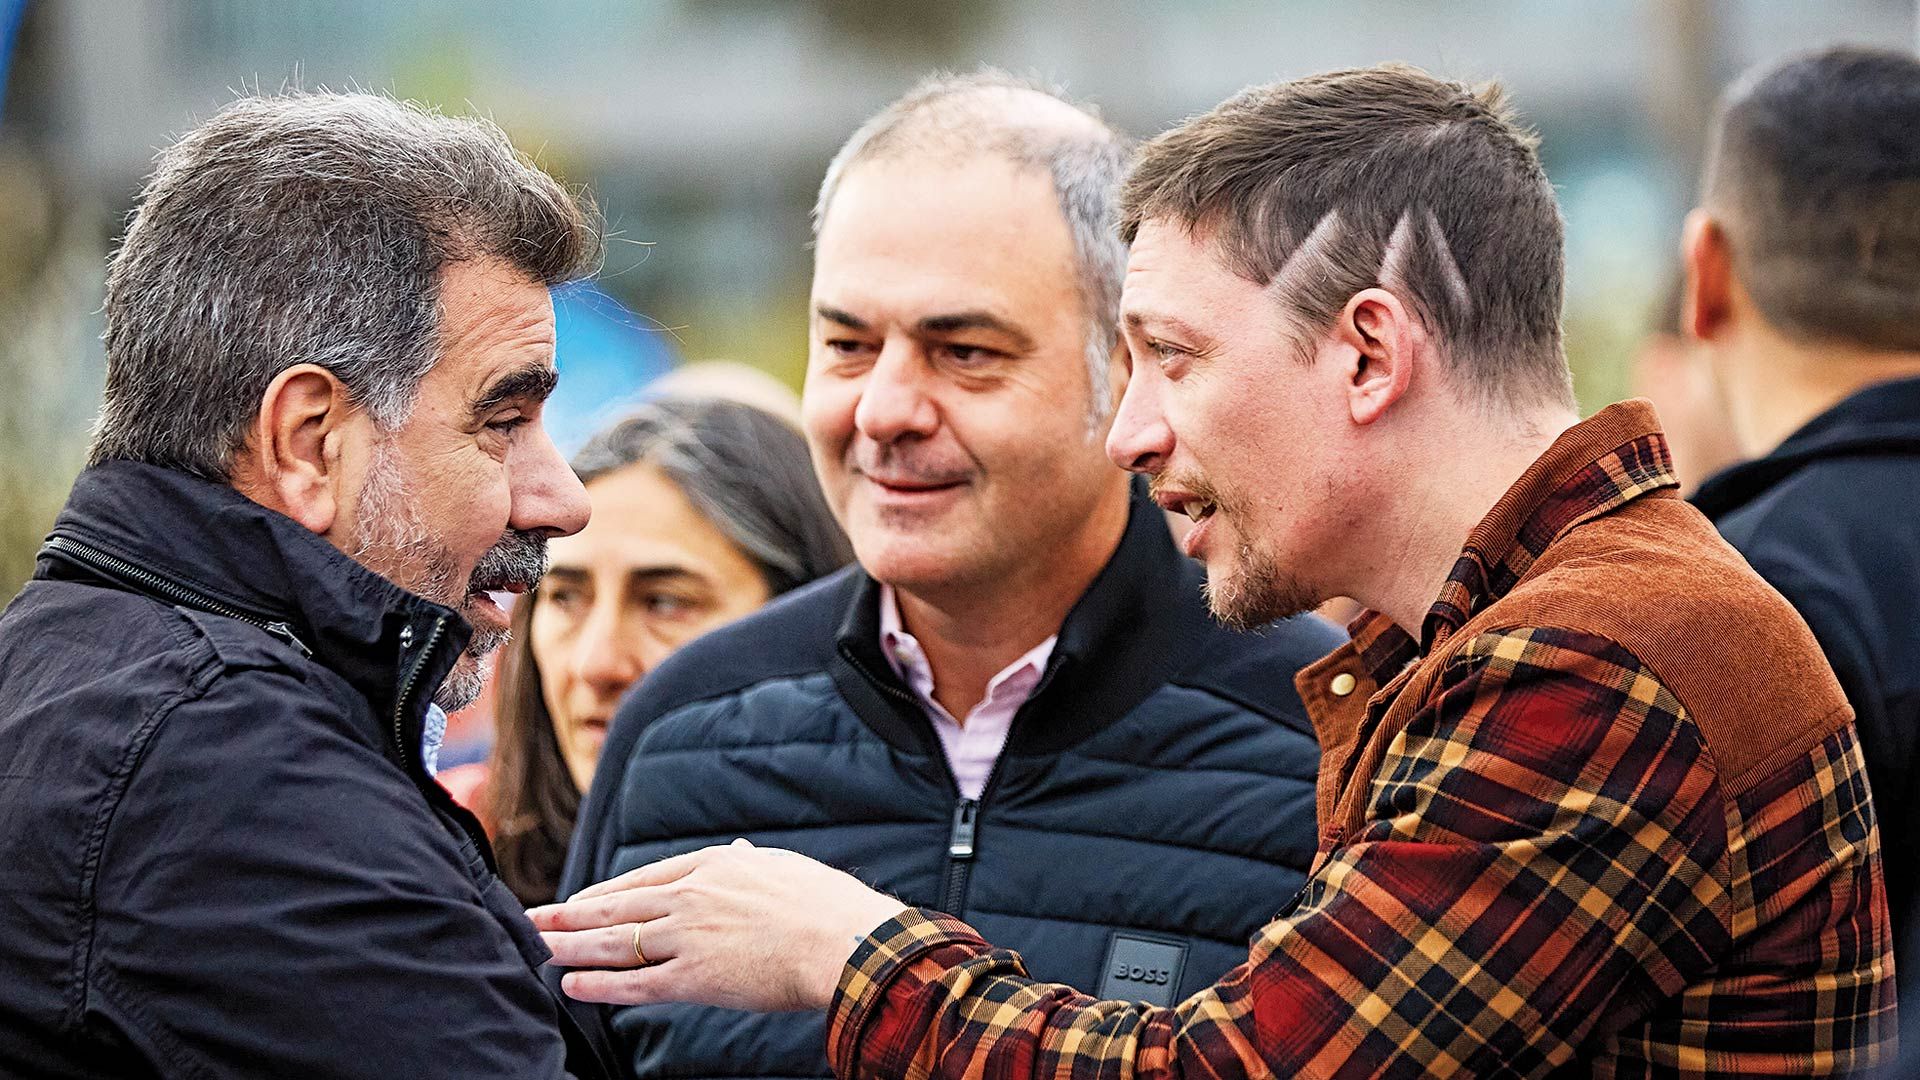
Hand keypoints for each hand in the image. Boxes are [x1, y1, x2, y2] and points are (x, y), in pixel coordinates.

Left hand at [528, 839, 909, 1010]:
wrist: (842, 940)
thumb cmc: (824, 905)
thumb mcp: (782, 868)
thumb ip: (750, 863)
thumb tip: (738, 851)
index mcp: (713, 866)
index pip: (643, 878)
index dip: (605, 892)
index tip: (578, 900)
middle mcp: (690, 897)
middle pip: (615, 906)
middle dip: (568, 914)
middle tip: (531, 918)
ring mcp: (688, 936)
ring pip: (614, 942)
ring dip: (570, 945)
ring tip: (537, 949)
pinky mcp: (693, 977)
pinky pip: (634, 983)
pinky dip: (598, 984)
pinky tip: (571, 984)